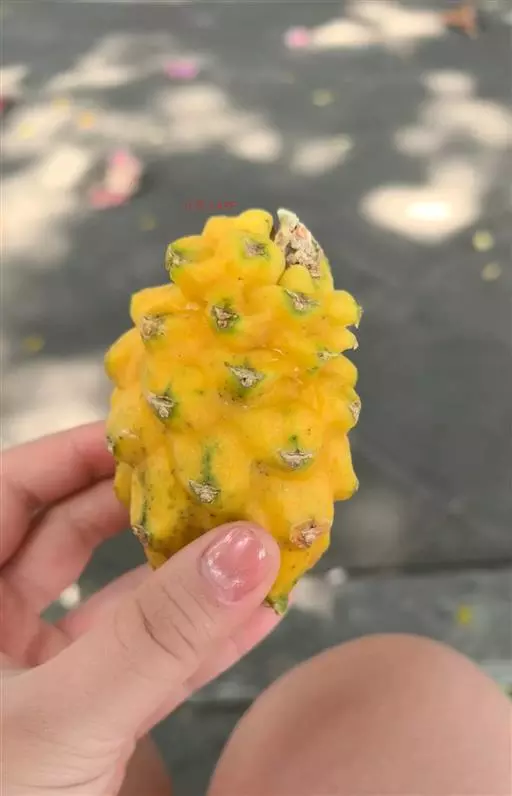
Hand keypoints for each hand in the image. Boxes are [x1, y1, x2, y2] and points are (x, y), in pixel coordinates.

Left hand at [1, 422, 280, 794]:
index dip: (76, 451)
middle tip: (219, 479)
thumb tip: (246, 548)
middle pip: (68, 536)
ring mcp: (35, 681)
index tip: (152, 430)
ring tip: (254, 542)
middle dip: (148, 508)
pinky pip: (139, 668)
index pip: (8, 490)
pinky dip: (196, 645)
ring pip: (115, 605)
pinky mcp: (78, 726)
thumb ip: (158, 638)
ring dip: (186, 578)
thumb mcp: (60, 725)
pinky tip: (255, 616)